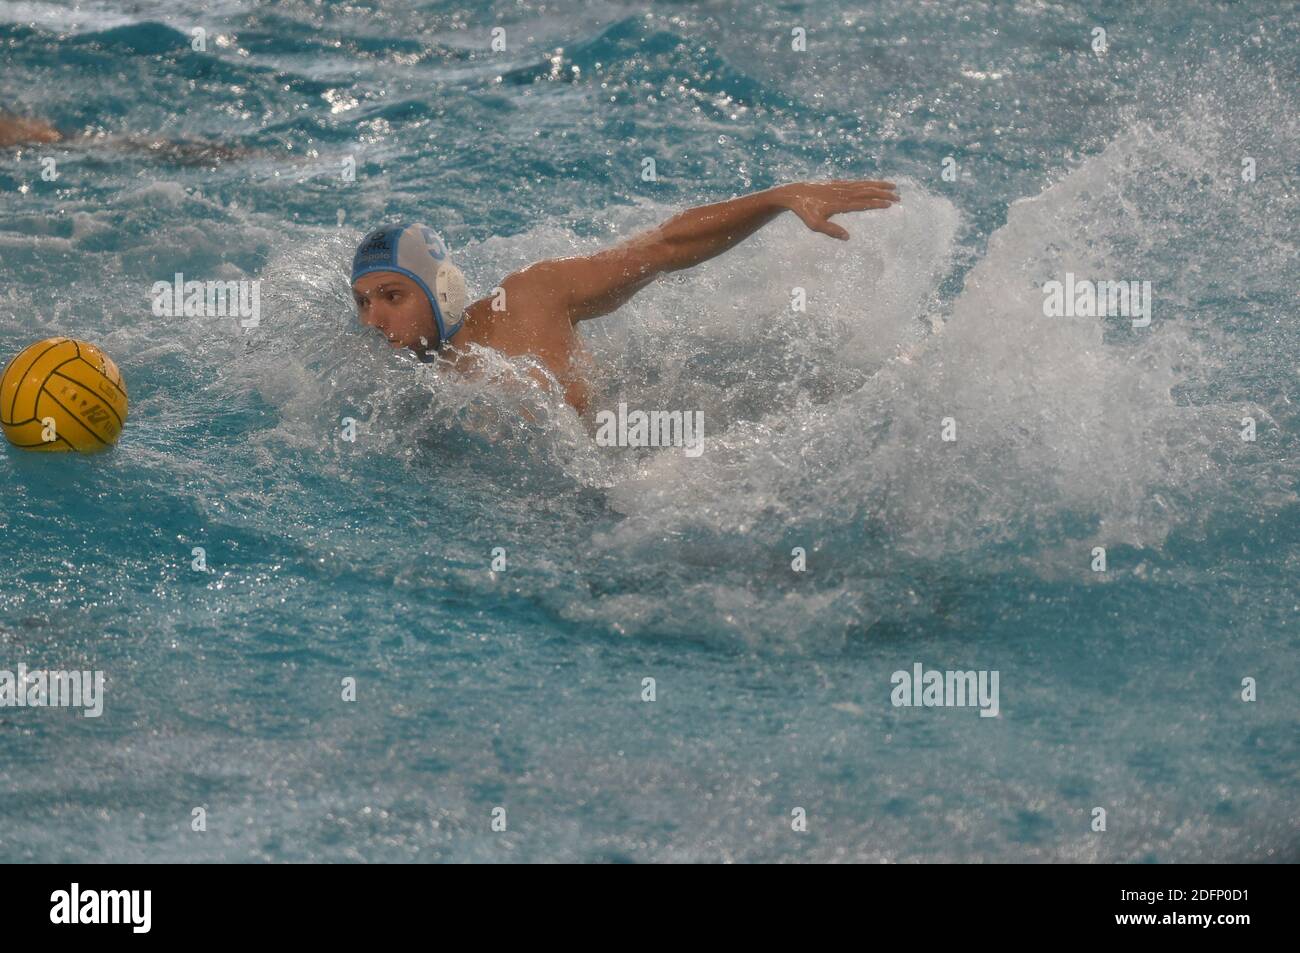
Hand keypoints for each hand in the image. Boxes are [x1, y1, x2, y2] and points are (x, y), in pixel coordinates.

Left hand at [777, 179, 899, 239]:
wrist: (794, 193)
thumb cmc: (805, 211)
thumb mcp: (815, 225)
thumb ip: (831, 231)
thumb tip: (847, 237)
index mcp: (840, 203)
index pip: (862, 203)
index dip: (876, 203)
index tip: (890, 204)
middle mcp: (842, 192)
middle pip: (867, 192)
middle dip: (883, 194)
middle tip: (898, 196)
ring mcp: (840, 186)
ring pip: (863, 184)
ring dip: (878, 185)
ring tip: (892, 186)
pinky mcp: (837, 183)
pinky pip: (856, 182)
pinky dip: (867, 182)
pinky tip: (873, 184)